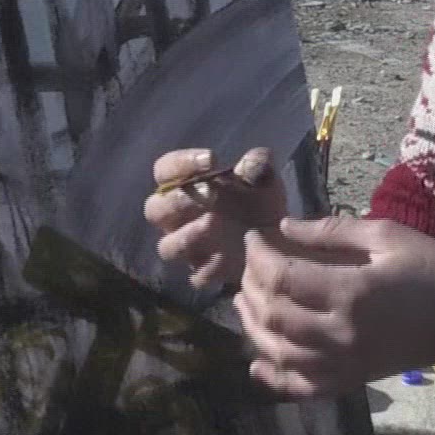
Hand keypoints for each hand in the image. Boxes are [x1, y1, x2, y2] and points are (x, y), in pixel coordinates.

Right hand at [144, 148, 285, 289]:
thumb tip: (251, 164)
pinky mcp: (204, 272)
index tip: (211, 159)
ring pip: (167, 246)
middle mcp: (175, 217)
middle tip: (211, 192)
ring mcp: (187, 247)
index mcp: (182, 186)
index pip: (164, 170)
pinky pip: (196, 274)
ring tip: (212, 223)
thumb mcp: (264, 176)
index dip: (181, 163)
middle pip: (155, 209)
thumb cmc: (258, 199)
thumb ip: (258, 165)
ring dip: (187, 236)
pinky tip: (227, 257)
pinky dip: (210, 266)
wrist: (278, 237)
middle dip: (179, 200)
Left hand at [235, 216, 434, 398]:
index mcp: (352, 292)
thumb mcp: (387, 235)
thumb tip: (284, 227)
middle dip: (251, 288)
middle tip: (249, 266)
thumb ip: (331, 232)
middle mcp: (342, 334)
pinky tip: (257, 364)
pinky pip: (304, 388)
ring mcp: (346, 364)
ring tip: (242, 301)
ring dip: (253, 327)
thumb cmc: (434, 269)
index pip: (283, 278)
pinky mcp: (353, 381)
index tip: (252, 238)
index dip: (258, 257)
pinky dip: (275, 379)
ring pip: (280, 353)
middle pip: (274, 317)